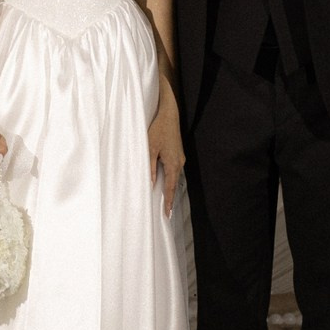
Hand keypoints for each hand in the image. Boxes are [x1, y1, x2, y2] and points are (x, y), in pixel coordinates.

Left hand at [148, 103, 184, 219]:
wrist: (170, 115)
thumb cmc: (158, 129)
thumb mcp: (150, 148)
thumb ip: (150, 167)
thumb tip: (149, 183)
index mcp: (172, 163)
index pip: (170, 187)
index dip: (168, 201)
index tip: (167, 213)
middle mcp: (179, 163)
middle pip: (174, 185)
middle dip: (170, 198)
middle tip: (167, 212)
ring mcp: (180, 158)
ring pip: (175, 178)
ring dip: (170, 189)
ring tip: (166, 201)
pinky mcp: (178, 154)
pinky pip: (175, 170)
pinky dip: (171, 179)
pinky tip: (166, 183)